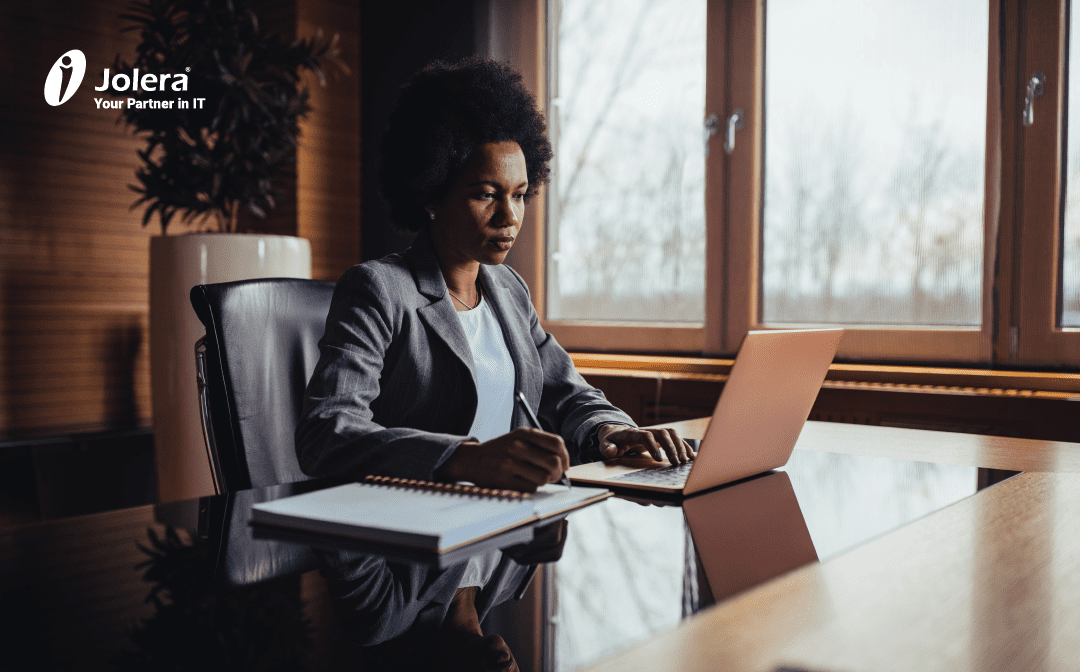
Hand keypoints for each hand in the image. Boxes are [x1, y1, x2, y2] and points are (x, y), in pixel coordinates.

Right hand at [436, 427, 569, 492]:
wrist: (472, 459)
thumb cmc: (500, 450)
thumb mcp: (518, 438)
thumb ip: (540, 444)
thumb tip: (563, 462)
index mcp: (524, 433)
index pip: (557, 443)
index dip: (565, 456)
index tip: (564, 464)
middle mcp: (518, 446)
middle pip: (554, 462)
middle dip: (558, 473)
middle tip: (554, 476)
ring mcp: (510, 463)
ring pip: (544, 477)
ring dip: (545, 481)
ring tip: (537, 478)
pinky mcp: (505, 480)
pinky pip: (531, 488)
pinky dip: (532, 487)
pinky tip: (524, 482)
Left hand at [598, 425, 694, 464]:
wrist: (617, 432)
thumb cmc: (612, 441)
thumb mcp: (605, 444)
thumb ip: (607, 448)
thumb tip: (610, 452)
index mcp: (632, 433)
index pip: (645, 435)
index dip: (653, 446)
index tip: (659, 459)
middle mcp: (646, 430)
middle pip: (662, 433)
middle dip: (671, 447)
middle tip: (676, 463)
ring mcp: (654, 432)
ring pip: (671, 434)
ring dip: (680, 446)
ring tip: (685, 461)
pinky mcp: (661, 437)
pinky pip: (676, 438)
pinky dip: (684, 446)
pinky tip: (690, 456)